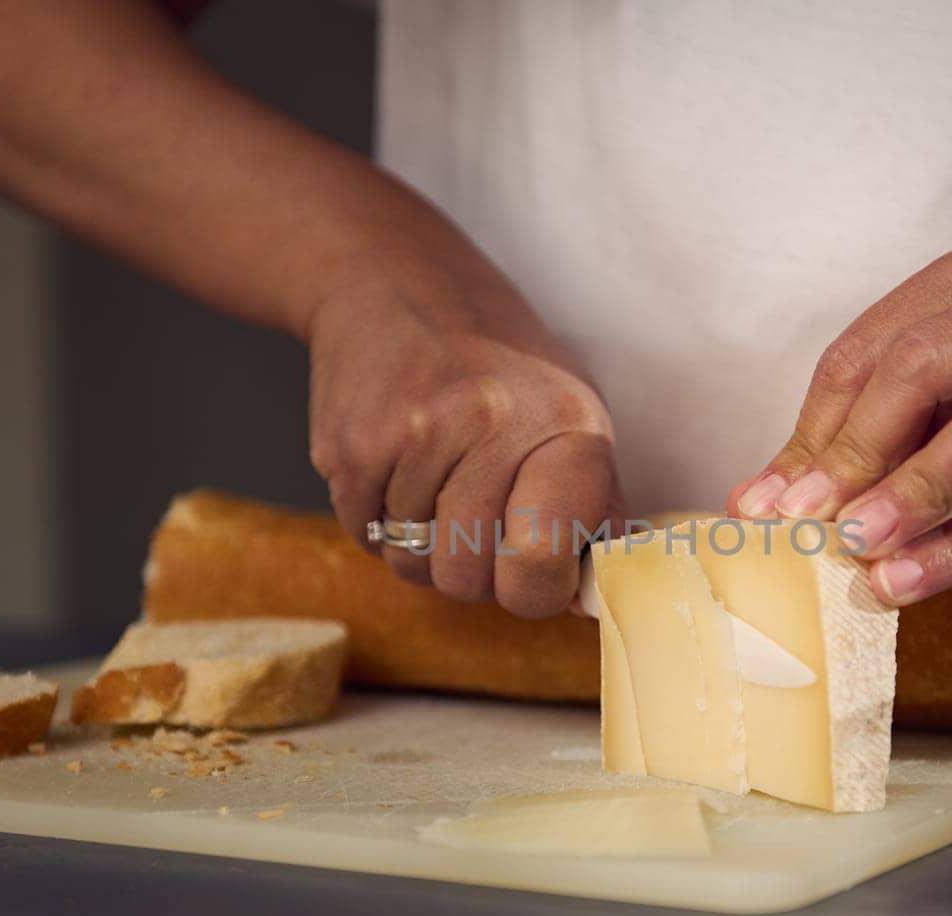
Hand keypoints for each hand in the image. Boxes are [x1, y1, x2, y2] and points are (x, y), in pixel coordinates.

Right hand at [308, 267, 620, 618]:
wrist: (395, 281)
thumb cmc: (498, 364)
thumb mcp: (569, 416)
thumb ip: (591, 508)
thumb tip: (599, 598)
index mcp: (568, 426)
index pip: (544, 568)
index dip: (533, 588)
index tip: (528, 567)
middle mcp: (494, 423)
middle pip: (466, 580)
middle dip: (466, 565)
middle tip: (470, 510)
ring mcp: (417, 431)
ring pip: (410, 562)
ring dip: (417, 537)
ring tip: (433, 470)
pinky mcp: (352, 442)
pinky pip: (364, 532)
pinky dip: (376, 513)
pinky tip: (395, 458)